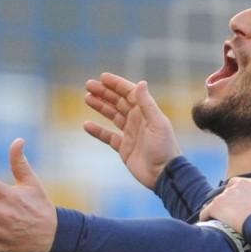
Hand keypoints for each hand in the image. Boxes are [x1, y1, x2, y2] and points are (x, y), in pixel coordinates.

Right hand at [83, 72, 181, 189]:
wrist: (164, 174)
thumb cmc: (164, 148)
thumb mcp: (156, 123)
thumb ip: (147, 104)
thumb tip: (141, 83)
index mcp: (146, 112)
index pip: (130, 93)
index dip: (117, 84)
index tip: (102, 77)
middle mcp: (138, 120)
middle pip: (119, 102)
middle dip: (104, 92)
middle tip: (88, 85)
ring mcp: (130, 134)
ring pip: (113, 116)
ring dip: (100, 106)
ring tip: (87, 98)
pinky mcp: (124, 148)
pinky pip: (108, 136)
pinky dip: (98, 131)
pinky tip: (86, 125)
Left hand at [198, 177, 250, 232]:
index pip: (243, 186)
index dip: (241, 199)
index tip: (242, 211)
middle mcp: (241, 185)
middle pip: (227, 190)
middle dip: (227, 202)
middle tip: (229, 217)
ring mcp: (227, 194)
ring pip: (216, 202)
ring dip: (217, 212)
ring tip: (217, 225)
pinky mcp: (217, 205)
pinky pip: (206, 212)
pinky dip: (206, 219)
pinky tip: (209, 228)